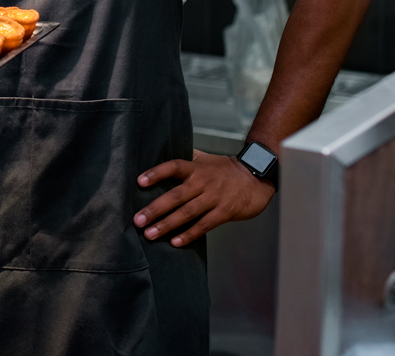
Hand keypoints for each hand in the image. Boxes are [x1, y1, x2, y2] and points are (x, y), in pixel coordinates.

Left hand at [131, 149, 274, 246]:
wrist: (257, 178)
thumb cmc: (226, 169)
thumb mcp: (205, 159)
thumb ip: (186, 157)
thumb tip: (161, 152)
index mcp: (196, 168)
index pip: (173, 167)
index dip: (156, 173)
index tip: (139, 182)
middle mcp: (203, 182)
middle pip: (176, 195)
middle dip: (155, 209)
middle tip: (137, 220)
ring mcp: (214, 197)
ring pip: (187, 213)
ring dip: (167, 224)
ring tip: (150, 234)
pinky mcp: (224, 212)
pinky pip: (204, 225)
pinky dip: (189, 234)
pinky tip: (175, 242)